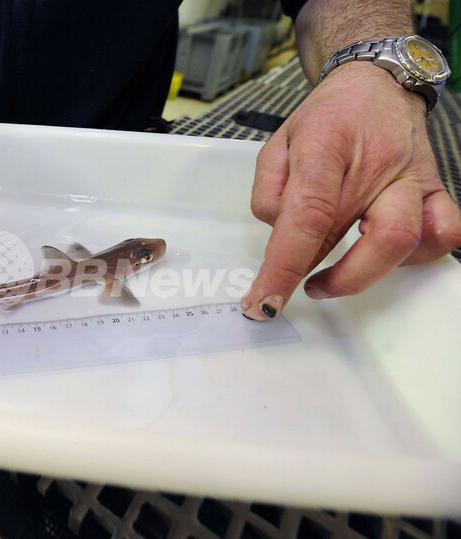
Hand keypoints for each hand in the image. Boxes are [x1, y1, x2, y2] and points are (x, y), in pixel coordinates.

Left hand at [242, 62, 460, 319]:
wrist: (376, 86)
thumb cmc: (325, 118)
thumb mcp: (277, 145)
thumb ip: (269, 194)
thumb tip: (280, 238)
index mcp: (327, 146)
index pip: (309, 215)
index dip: (285, 266)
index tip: (265, 300)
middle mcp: (378, 163)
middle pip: (363, 236)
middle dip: (326, 276)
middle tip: (294, 286)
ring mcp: (412, 178)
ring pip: (406, 241)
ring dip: (363, 274)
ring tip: (330, 279)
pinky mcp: (434, 189)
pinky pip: (444, 234)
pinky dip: (415, 259)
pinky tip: (380, 259)